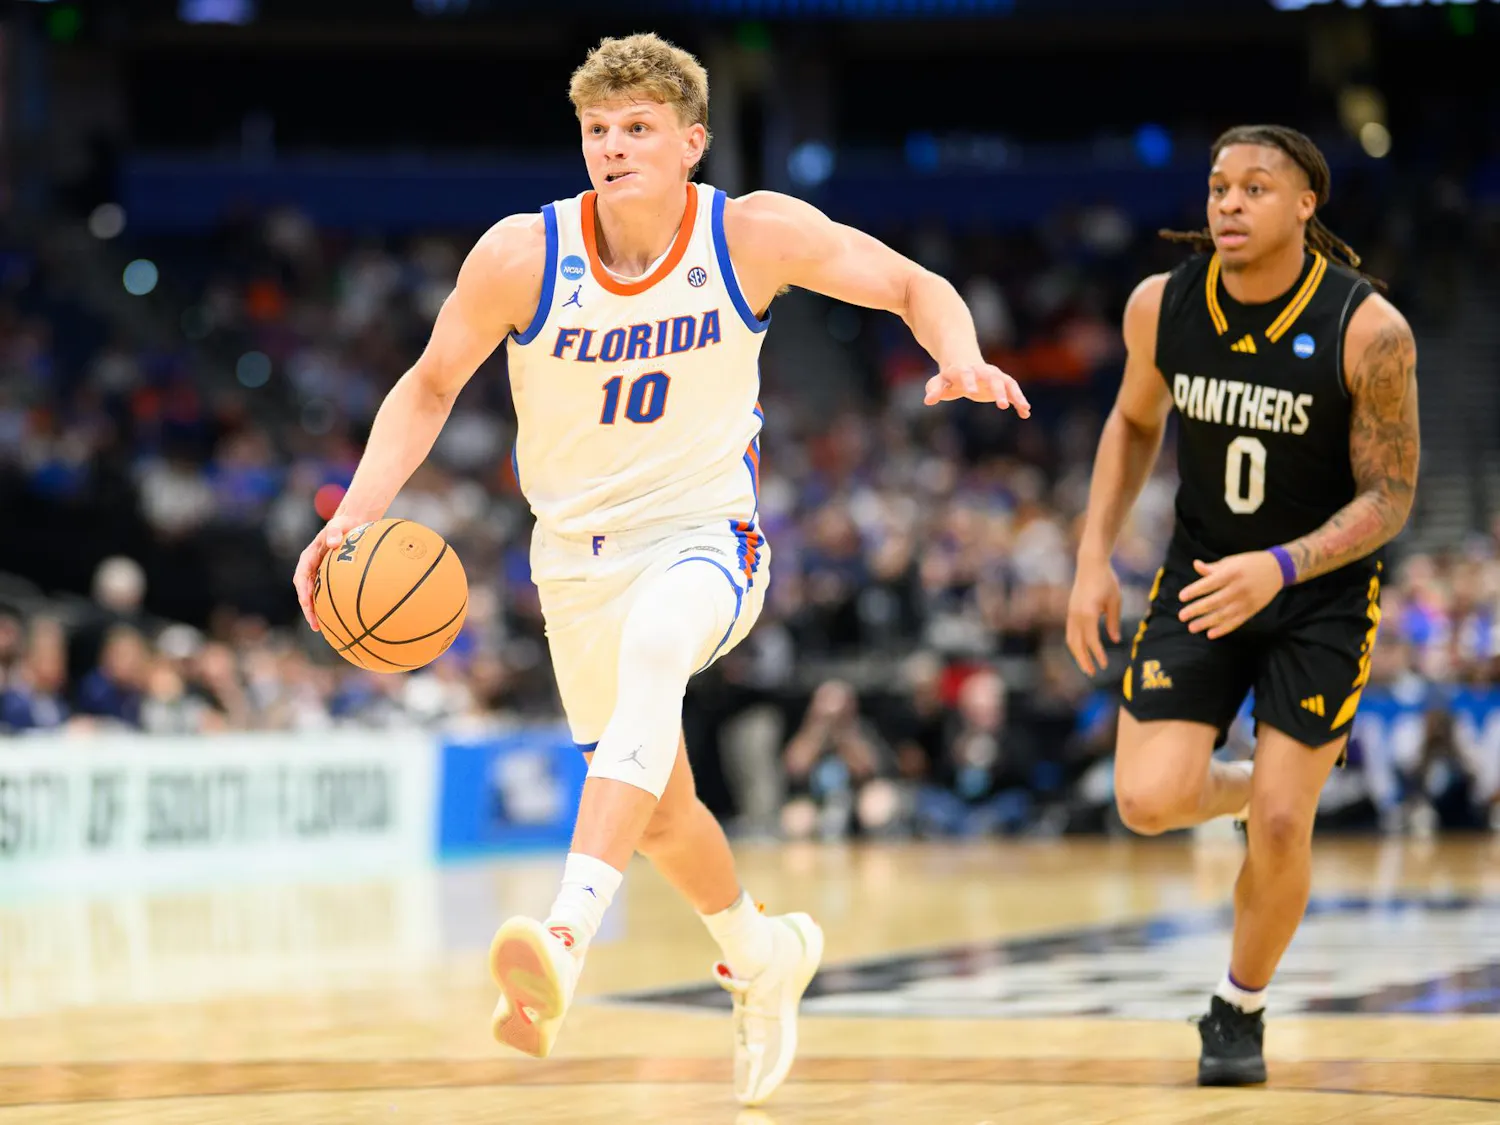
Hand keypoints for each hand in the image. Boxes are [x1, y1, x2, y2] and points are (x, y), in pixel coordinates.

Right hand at [292, 513, 366, 630]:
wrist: (352, 523)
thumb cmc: (345, 524)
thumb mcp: (339, 524)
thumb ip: (334, 532)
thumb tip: (332, 543)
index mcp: (309, 557)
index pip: (301, 577)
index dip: (303, 592)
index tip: (308, 604)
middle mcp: (312, 567)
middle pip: (305, 591)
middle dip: (308, 609)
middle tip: (315, 625)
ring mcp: (320, 574)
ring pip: (315, 595)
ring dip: (317, 611)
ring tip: (323, 628)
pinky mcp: (329, 578)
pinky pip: (328, 594)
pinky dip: (331, 606)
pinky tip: (341, 619)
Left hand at [923, 362, 1030, 417]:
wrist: (964, 365)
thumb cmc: (950, 377)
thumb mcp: (938, 382)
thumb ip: (934, 389)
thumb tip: (928, 401)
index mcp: (964, 370)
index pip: (966, 374)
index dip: (969, 382)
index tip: (971, 393)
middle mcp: (982, 371)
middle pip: (992, 378)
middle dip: (998, 390)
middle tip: (1002, 406)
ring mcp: (994, 376)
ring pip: (1007, 383)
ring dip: (1015, 395)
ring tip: (1024, 408)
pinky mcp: (1002, 384)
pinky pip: (1013, 391)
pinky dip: (1019, 401)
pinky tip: (1026, 413)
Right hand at [1065, 557, 1121, 675]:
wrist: (1090, 564)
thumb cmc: (1106, 580)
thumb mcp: (1115, 601)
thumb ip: (1114, 622)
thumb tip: (1115, 640)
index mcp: (1088, 613)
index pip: (1091, 640)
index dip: (1098, 654)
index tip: (1104, 665)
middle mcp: (1076, 615)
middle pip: (1077, 644)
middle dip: (1083, 660)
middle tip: (1092, 673)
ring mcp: (1070, 613)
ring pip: (1071, 639)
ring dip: (1077, 654)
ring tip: (1086, 665)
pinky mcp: (1070, 611)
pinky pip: (1070, 632)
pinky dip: (1075, 644)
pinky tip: (1083, 650)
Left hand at [1177, 552, 1284, 638]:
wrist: (1278, 569)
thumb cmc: (1249, 563)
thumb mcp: (1231, 561)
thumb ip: (1213, 567)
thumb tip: (1195, 565)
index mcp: (1232, 573)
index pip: (1209, 583)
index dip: (1194, 591)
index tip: (1181, 597)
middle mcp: (1239, 588)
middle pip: (1214, 601)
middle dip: (1196, 610)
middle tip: (1181, 616)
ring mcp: (1246, 601)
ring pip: (1223, 615)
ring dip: (1206, 622)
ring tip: (1191, 628)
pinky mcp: (1252, 610)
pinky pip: (1236, 622)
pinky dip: (1223, 629)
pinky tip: (1210, 634)